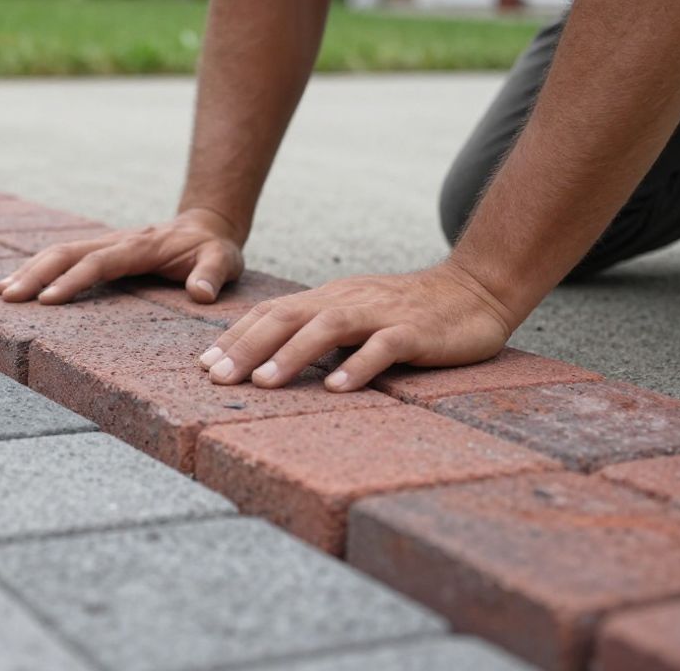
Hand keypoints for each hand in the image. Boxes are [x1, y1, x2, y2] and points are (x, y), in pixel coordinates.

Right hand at [0, 208, 244, 304]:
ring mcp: (106, 244)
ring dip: (30, 269)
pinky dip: (38, 268)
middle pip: (68, 252)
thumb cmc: (213, 249)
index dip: (73, 280)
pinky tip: (18, 284)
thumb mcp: (224, 260)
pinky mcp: (101, 251)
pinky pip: (65, 257)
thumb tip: (199, 294)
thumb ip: (212, 274)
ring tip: (1, 291)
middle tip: (8, 296)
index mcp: (140, 247)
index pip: (100, 263)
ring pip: (60, 251)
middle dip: (36, 273)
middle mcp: (116, 242)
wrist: (206, 226)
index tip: (47, 300)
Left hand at [197, 261, 518, 391]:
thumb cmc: (409, 311)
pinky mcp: (414, 332)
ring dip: (291, 355)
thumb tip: (268, 358)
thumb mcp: (355, 315)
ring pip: (327, 328)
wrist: (476, 290)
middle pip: (287, 317)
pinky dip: (357, 366)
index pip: (272, 313)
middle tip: (216, 377)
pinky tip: (336, 389)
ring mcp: (380, 315)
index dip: (236, 337)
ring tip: (262, 384)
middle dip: (247, 347)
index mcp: (328, 298)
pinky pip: (383, 347)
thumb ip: (317, 330)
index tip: (204, 365)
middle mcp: (347, 301)